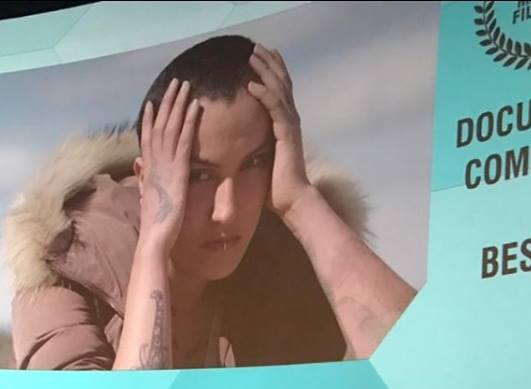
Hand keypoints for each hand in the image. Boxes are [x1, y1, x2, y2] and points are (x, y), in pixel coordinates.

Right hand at [136, 78, 200, 253]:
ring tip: (185, 86)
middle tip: (175, 82)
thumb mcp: (147, 195)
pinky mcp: (179, 171)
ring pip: (171, 127)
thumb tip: (138, 165)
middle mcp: (154, 161)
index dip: (150, 117)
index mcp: (148, 168)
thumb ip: (144, 177)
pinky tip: (195, 108)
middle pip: (160, 124)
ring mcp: (165, 164)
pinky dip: (189, 122)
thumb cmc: (154, 222)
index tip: (154, 101)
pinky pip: (185, 141)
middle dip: (168, 102)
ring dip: (178, 104)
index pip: (148, 136)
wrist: (155, 237)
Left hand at [246, 44, 315, 217]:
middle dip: (268, 63)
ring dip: (265, 71)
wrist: (292, 199)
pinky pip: (275, 109)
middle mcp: (290, 119)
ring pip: (279, 90)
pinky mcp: (286, 134)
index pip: (280, 90)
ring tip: (253, 55)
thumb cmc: (276, 184)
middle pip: (281, 83)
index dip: (271, 71)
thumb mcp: (262, 156)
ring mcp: (290, 125)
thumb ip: (255, 141)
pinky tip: (252, 84)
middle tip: (255, 46)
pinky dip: (265, 95)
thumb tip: (238, 137)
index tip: (259, 55)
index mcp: (285, 123)